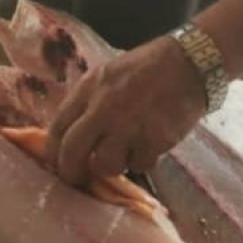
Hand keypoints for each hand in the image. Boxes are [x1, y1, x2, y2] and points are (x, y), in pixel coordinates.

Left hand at [46, 36, 206, 185]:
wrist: (189, 63)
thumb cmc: (146, 69)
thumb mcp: (108, 75)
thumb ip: (87, 102)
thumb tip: (68, 137)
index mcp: (89, 88)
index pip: (57, 127)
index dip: (53, 152)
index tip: (58, 162)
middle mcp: (105, 107)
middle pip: (72, 152)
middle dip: (71, 172)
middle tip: (77, 179)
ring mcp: (130, 124)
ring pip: (105, 165)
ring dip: (112, 166)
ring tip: (123, 153)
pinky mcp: (155, 139)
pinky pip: (139, 165)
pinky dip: (141, 161)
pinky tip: (148, 145)